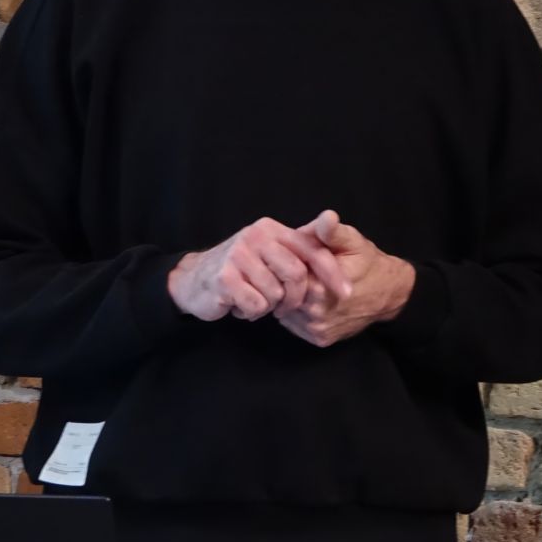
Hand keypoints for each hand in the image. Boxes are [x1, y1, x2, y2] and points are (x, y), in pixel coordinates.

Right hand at [168, 216, 352, 321]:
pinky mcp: (224, 277)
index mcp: (271, 229)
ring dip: (268, 306)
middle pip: (297, 274)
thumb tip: (336, 256)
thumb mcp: (269, 255)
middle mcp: (255, 236)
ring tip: (253, 299)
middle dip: (295, 298)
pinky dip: (251, 312)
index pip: (312, 249)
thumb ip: (297, 254)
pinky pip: (256, 305)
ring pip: (276, 294)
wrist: (194, 280)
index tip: (347, 293)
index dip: (332, 273)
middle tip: (283, 307)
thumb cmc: (240, 271)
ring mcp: (238, 255)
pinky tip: (240, 304)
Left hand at [273, 210, 415, 347]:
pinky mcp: (320, 339)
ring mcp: (318, 329)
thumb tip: (326, 217)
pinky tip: (307, 299)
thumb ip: (332, 231)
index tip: (296, 257)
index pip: (284, 276)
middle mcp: (317, 314)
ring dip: (288, 298)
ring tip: (303, 283)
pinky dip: (295, 312)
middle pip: (283, 294)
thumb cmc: (368, 263)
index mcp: (320, 288)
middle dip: (287, 281)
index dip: (286, 264)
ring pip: (285, 311)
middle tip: (298, 269)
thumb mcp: (352, 241)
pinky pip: (294, 324)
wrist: (389, 294)